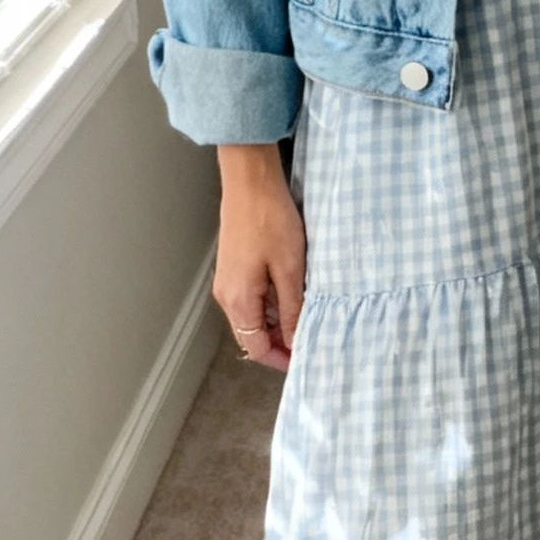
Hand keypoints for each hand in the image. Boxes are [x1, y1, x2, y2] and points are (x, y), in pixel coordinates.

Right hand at [214, 143, 304, 373]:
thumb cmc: (270, 219)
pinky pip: (251, 299)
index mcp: (238, 300)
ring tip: (307, 314)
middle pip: (252, 336)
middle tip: (312, 337)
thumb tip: (296, 341)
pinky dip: (271, 305)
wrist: (250, 181)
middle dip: (281, 342)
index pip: (256, 349)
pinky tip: (293, 293)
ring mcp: (227, 281)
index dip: (282, 359)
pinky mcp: (233, 267)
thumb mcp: (290, 269)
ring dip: (278, 323)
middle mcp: (227, 295)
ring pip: (252, 318)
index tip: (306, 358)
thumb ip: (293, 310)